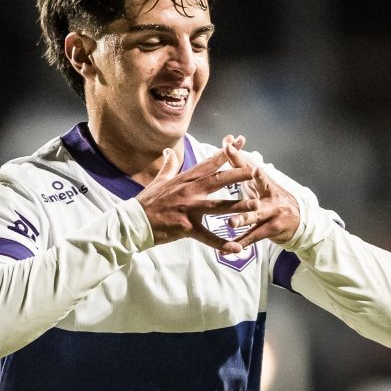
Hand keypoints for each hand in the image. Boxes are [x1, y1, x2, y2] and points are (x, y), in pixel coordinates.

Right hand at [137, 135, 260, 253]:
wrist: (133, 222)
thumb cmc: (147, 202)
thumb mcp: (159, 180)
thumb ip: (168, 165)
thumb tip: (169, 151)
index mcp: (185, 179)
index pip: (209, 163)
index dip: (225, 153)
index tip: (239, 142)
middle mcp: (189, 191)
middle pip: (218, 181)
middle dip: (238, 175)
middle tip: (256, 170)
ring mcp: (188, 209)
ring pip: (217, 206)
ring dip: (237, 206)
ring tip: (255, 206)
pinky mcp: (186, 227)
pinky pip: (207, 237)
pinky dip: (222, 243)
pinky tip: (237, 248)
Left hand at [221, 142, 299, 247]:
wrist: (301, 222)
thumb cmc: (273, 200)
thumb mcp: (260, 183)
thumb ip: (243, 167)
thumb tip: (229, 143)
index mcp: (264, 182)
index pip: (248, 165)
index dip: (238, 156)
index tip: (227, 145)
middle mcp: (270, 195)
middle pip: (259, 186)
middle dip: (255, 180)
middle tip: (250, 172)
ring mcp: (273, 213)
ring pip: (255, 215)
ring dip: (243, 219)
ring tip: (231, 223)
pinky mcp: (273, 229)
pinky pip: (254, 237)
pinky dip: (240, 243)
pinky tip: (228, 249)